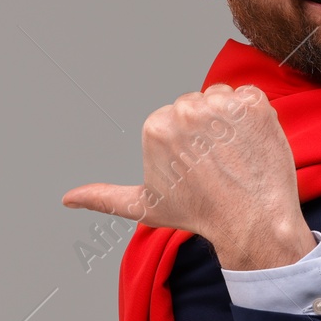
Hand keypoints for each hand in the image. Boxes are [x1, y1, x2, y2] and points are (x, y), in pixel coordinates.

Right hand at [61, 83, 315, 268]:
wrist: (252, 222)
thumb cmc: (199, 214)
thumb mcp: (145, 206)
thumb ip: (104, 197)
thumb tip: (67, 199)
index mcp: (156, 126)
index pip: (174, 117)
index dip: (187, 142)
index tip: (196, 166)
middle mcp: (186, 110)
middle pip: (197, 104)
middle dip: (206, 127)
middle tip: (216, 163)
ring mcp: (222, 105)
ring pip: (222, 98)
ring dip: (229, 120)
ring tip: (233, 155)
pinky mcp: (254, 104)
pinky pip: (249, 98)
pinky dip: (253, 118)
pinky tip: (250, 145)